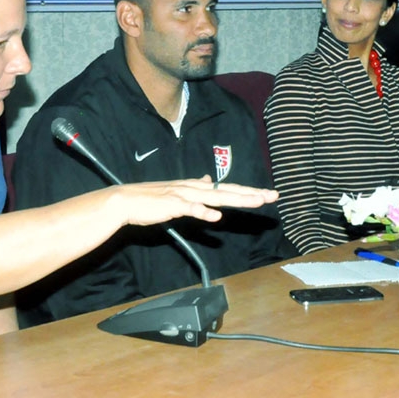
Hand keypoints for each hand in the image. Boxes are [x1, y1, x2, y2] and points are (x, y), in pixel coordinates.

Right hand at [112, 176, 278, 226]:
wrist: (125, 201)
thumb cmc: (151, 200)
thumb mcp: (177, 192)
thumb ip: (196, 188)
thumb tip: (209, 180)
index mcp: (196, 187)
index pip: (227, 188)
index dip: (248, 191)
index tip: (267, 194)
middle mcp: (194, 188)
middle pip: (228, 191)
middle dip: (251, 193)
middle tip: (273, 195)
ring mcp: (183, 195)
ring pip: (216, 198)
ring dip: (237, 199)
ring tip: (256, 202)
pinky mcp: (172, 205)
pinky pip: (190, 209)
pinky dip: (203, 212)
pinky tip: (216, 217)